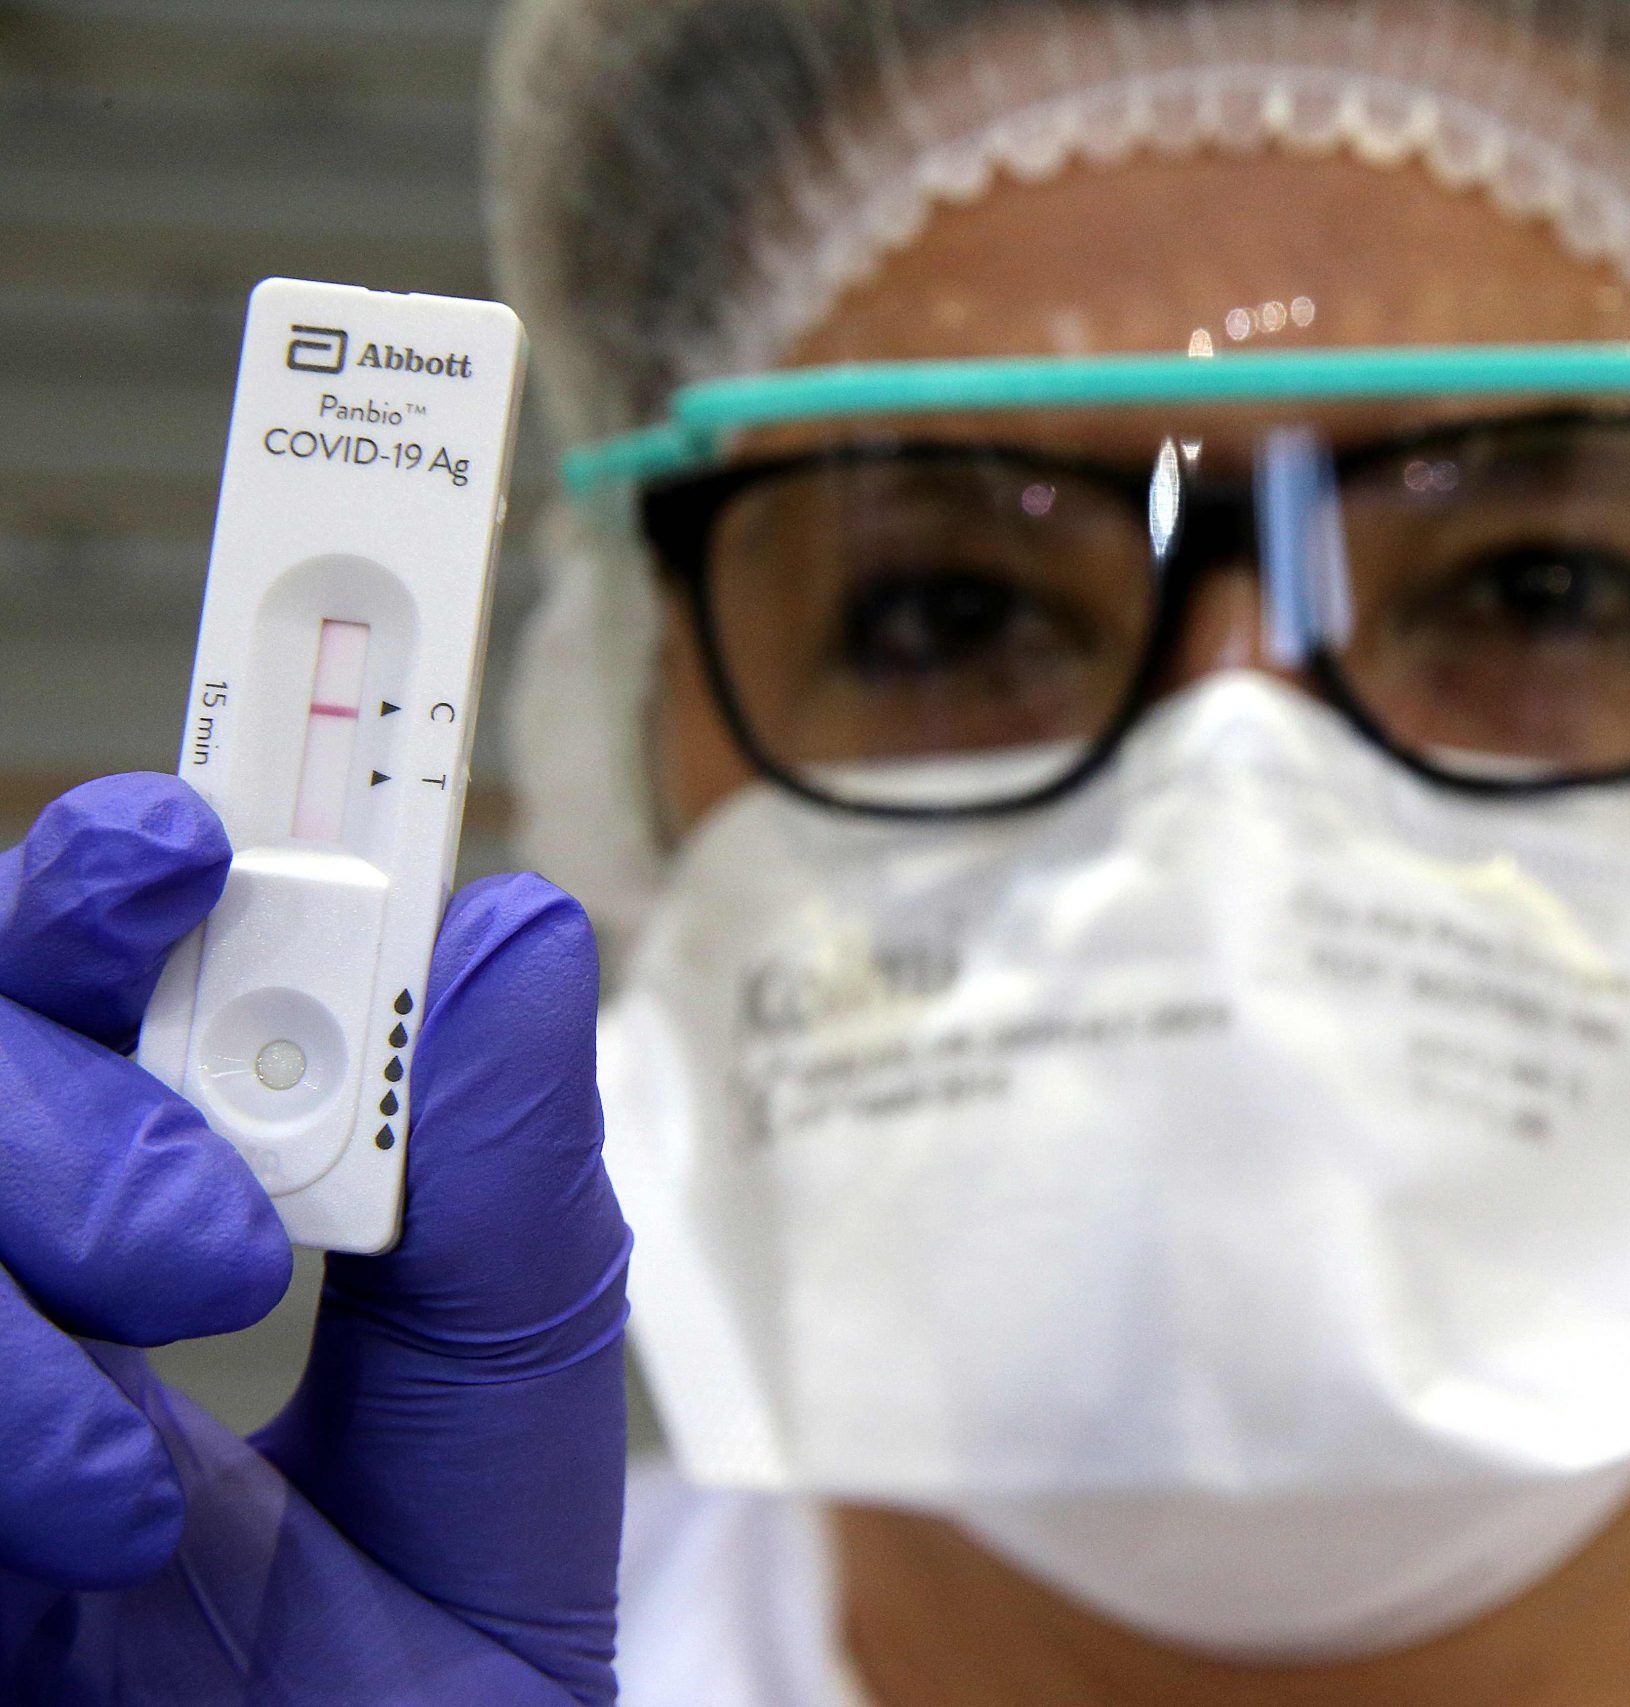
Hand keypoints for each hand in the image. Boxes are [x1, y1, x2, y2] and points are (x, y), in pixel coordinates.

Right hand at [0, 775, 630, 1704]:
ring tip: (126, 1471)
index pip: (89, 998)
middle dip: (57, 1097)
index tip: (191, 833)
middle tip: (217, 1246)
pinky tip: (65, 1533)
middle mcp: (16, 1291)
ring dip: (2, 1270)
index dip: (106, 883)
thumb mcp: (500, 1447)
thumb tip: (513, 929)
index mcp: (157, 1239)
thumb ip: (505, 1211)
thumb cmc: (418, 1698)